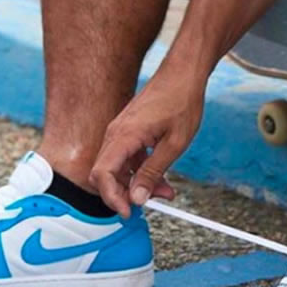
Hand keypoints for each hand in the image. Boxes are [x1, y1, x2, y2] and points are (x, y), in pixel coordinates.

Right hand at [89, 71, 204, 216]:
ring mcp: (120, 131)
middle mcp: (116, 133)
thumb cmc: (181, 102)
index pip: (103, 174)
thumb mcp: (174, 144)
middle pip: (105, 174)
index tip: (129, 212)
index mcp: (124, 135)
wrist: (183, 74)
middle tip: (149, 203)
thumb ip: (153, 172)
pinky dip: (140, 170)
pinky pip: (126, 157)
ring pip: (117, 167)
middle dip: (125, 193)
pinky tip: (161, 176)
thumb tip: (137, 198)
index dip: (112, 198)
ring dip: (136, 183)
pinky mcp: (128, 130)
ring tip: (164, 191)